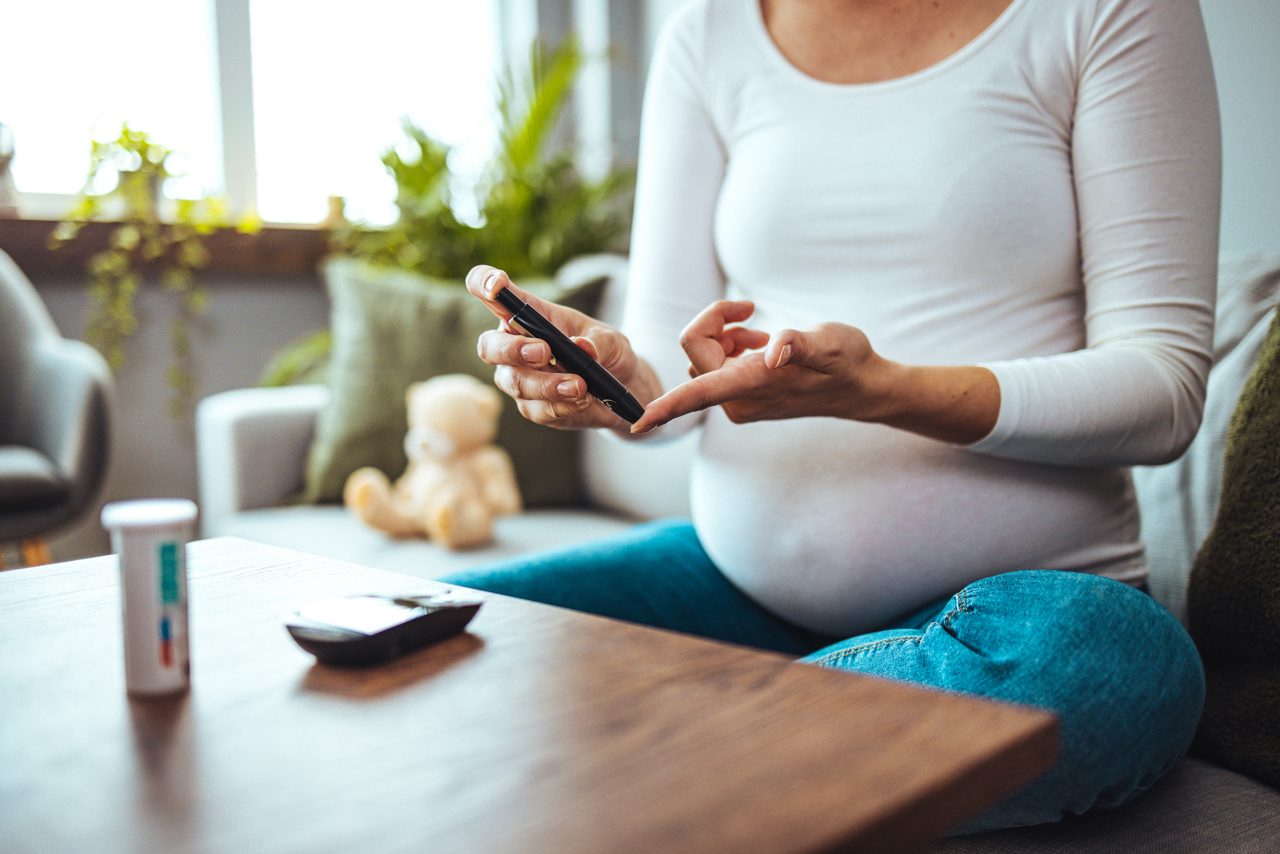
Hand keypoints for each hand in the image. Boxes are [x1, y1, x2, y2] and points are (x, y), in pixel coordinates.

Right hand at [467, 265, 658, 429]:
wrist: (621, 388)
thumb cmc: (606, 352)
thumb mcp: (611, 340)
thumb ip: (597, 342)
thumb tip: (582, 347)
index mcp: (528, 315)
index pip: (494, 294)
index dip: (484, 283)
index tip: (497, 286)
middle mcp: (515, 345)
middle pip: (489, 346)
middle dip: (512, 349)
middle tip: (543, 351)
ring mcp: (519, 378)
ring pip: (514, 382)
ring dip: (547, 384)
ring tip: (580, 385)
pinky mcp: (532, 406)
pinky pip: (536, 408)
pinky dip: (561, 405)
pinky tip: (582, 400)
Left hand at [630, 312, 897, 432]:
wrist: (862, 387)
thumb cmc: (847, 362)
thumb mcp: (829, 343)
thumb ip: (799, 343)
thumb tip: (774, 351)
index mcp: (749, 386)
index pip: (694, 395)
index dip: (664, 408)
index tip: (637, 423)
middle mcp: (737, 400)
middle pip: (695, 351)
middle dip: (714, 323)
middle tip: (750, 310)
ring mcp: (738, 400)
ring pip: (704, 355)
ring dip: (725, 334)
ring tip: (760, 332)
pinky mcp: (742, 395)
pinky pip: (715, 364)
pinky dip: (731, 345)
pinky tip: (759, 343)